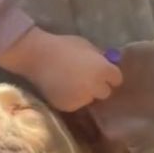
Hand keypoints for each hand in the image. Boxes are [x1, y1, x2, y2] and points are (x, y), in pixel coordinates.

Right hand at [0, 27, 122, 111]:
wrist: (37, 56)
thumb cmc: (63, 46)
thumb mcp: (86, 46)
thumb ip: (99, 57)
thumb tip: (108, 64)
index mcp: (103, 70)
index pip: (116, 79)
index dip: (109, 75)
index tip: (101, 72)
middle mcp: (96, 87)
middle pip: (105, 92)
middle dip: (99, 86)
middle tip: (86, 78)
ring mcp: (82, 99)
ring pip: (89, 99)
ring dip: (85, 93)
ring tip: (71, 83)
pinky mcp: (69, 107)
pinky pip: (76, 104)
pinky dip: (72, 98)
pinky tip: (62, 88)